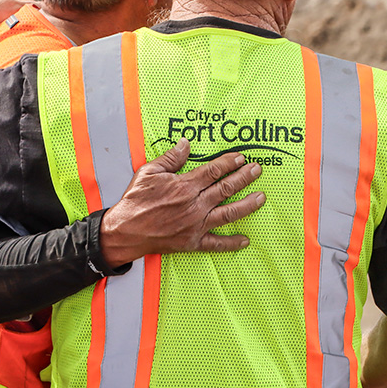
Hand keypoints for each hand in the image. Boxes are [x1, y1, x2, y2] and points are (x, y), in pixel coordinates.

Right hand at [99, 139, 265, 266]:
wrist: (125, 230)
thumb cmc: (136, 201)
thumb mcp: (149, 172)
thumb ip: (171, 158)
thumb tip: (186, 143)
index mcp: (185, 186)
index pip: (214, 171)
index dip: (229, 163)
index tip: (241, 158)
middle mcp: (194, 205)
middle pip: (226, 188)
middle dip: (244, 178)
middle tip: (257, 171)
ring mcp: (196, 224)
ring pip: (228, 213)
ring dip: (247, 205)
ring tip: (261, 198)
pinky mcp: (192, 242)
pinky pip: (216, 243)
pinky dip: (231, 243)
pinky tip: (245, 240)